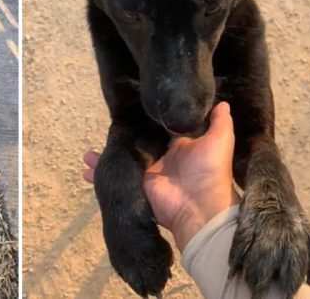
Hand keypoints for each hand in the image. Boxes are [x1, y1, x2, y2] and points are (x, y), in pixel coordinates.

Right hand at [83, 102, 239, 250]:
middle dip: (122, 136)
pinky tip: (86, 168)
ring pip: (122, 160)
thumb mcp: (220, 141)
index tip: (133, 105)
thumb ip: (219, 122)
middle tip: (108, 124)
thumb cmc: (210, 171)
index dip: (148, 119)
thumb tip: (224, 101)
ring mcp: (147, 171)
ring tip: (87, 153)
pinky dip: (100, 174)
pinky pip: (116, 176)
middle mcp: (161, 157)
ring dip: (105, 157)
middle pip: (137, 144)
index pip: (160, 128)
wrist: (199, 207)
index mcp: (180, 146)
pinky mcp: (136, 183)